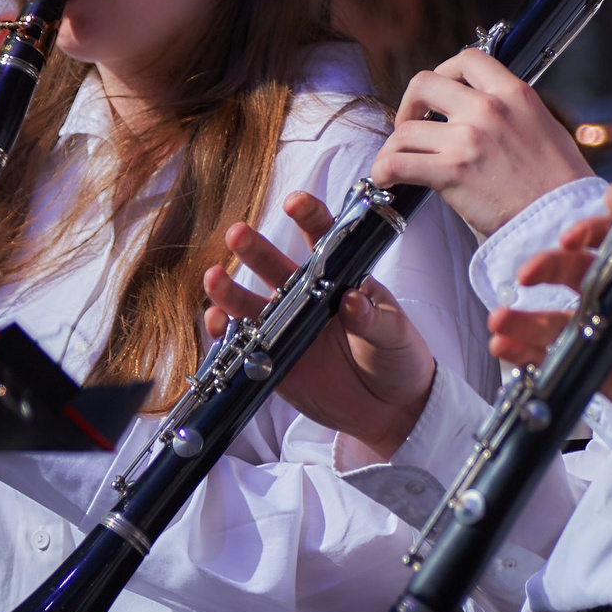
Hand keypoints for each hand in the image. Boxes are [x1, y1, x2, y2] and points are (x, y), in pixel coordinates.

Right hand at [205, 192, 435, 460]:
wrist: (389, 409)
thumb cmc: (398, 358)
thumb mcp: (394, 335)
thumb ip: (373, 318)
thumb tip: (353, 299)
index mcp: (339, 279)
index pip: (324, 239)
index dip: (308, 218)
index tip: (295, 203)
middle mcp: (307, 297)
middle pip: (275, 266)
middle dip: (254, 248)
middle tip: (237, 233)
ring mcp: (287, 327)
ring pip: (250, 303)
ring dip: (229, 290)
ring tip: (213, 278)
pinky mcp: (274, 360)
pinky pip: (244, 344)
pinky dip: (226, 334)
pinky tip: (216, 323)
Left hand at [373, 51, 593, 237]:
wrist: (562, 221)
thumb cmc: (558, 184)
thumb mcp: (544, 128)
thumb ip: (512, 112)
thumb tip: (483, 112)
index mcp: (514, 94)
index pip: (467, 59)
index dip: (443, 72)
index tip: (438, 95)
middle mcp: (488, 109)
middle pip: (423, 84)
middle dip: (409, 105)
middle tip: (411, 125)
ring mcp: (467, 138)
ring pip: (406, 130)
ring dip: (395, 147)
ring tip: (397, 163)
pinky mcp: (452, 172)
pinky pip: (398, 162)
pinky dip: (384, 170)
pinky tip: (386, 178)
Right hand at [488, 215, 611, 458]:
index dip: (592, 235)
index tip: (571, 239)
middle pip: (580, 276)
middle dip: (548, 271)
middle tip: (525, 277)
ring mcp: (611, 336)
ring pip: (561, 320)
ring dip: (528, 319)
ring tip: (500, 322)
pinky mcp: (602, 371)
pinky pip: (560, 360)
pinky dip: (531, 355)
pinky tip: (508, 351)